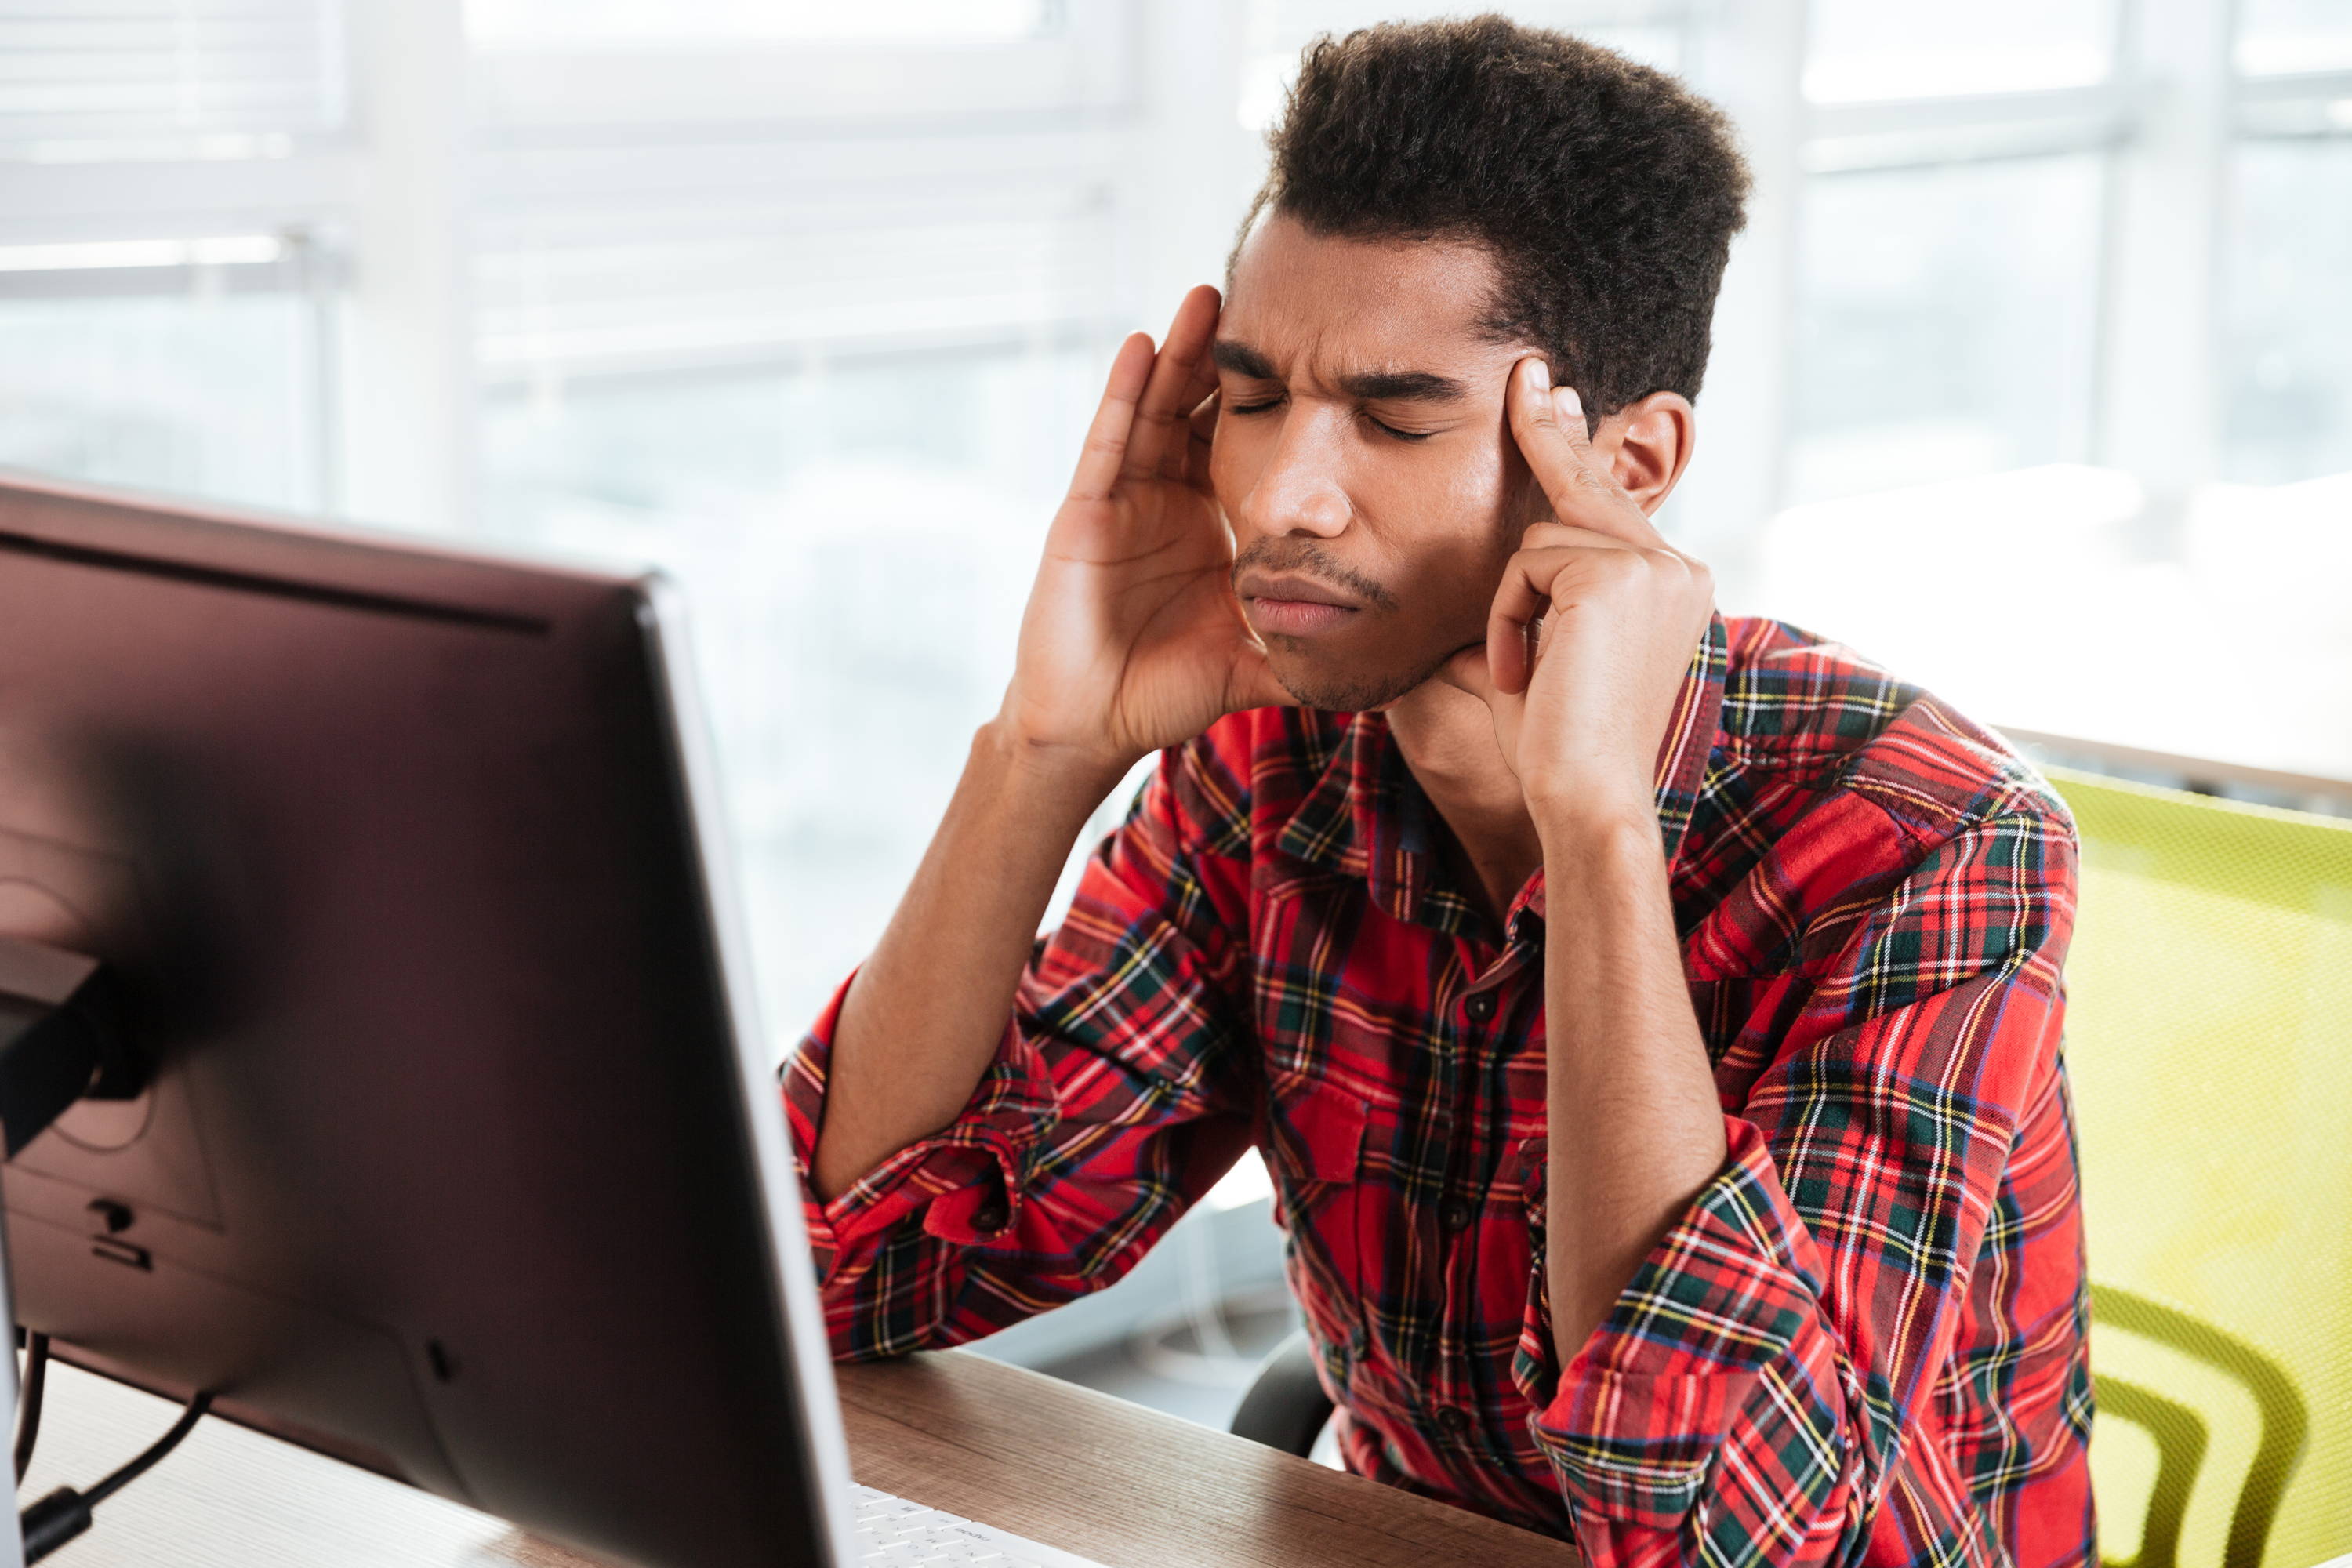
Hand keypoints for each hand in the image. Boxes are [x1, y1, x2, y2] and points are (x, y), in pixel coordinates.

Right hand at [995, 286, 1292, 781]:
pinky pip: (1108, 442)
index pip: (1244, 446)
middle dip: (1227, 357)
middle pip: (1200, 411)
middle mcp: (1166, 500)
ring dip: (1179, 352)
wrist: (1096, 726)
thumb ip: (1313, 656)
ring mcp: (1124, 501)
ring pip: (1156, 410)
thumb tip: (1392, 674)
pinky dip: (1124, 393)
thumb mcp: (1255, 665)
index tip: (1316, 354)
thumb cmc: (1166, 693)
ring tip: (1209, 295)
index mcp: (1209, 524)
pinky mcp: (1086, 513)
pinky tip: (1141, 344)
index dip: (1273, 400)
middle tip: (1267, 297)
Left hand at [1443, 357, 1712, 824]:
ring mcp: (1656, 567)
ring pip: (1544, 536)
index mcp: (1671, 587)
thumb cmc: (1556, 748)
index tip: (1554, 398)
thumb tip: (1475, 575)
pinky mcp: (1619, 573)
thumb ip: (1525, 608)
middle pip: (1590, 484)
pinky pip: (1528, 561)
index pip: (1610, 505)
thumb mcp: (1539, 659)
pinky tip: (1525, 670)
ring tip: (1524, 673)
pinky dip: (1510, 616)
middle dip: (1548, 429)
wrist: (1587, 797)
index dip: (1574, 450)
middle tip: (1527, 369)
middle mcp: (1678, 569)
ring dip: (1512, 605)